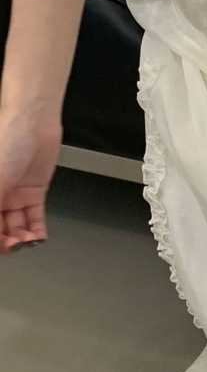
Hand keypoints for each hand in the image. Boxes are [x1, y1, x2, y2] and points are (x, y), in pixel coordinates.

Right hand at [0, 102, 61, 255]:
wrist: (33, 125)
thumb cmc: (7, 143)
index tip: (2, 245)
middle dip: (6, 241)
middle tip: (15, 245)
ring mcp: (15, 196)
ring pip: (16, 226)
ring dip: (22, 238)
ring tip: (28, 241)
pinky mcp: (34, 193)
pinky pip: (34, 217)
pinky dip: (37, 229)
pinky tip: (38, 238)